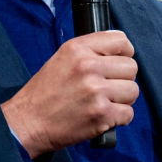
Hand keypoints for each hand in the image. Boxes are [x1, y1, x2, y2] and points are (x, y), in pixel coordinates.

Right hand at [0, 31, 138, 157]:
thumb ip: (90, 51)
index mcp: (78, 48)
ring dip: (123, 99)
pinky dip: (119, 118)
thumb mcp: (63, 57)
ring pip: (133, 91)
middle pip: (131, 67)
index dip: (124, 53)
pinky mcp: (101, 114)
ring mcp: (96, 91)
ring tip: (105, 102)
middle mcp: (88, 66)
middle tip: (108, 87)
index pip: (121, 41)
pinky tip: (103, 116)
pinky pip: (128, 114)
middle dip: (123, 78)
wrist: (29, 121)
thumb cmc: (45, 91)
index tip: (118, 62)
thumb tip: (120, 51)